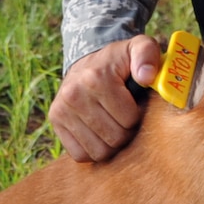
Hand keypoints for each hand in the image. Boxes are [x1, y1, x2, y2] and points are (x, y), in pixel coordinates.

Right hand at [49, 34, 161, 162]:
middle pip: (115, 138)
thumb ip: (147, 55)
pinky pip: (81, 154)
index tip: (134, 103)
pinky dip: (93, 149)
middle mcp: (74, 94)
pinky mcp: (55, 122)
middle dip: (126, 131)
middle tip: (124, 116)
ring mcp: (62, 110)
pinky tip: (98, 132)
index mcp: (96, 78)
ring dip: (111, 143)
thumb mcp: (138, 48)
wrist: (86, 62)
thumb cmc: (119, 61)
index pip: (129, 120)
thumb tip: (146, 77)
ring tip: (112, 124)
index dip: (138, 115)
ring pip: (99, 151)